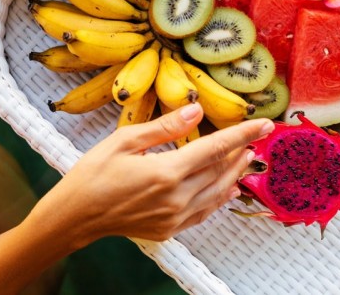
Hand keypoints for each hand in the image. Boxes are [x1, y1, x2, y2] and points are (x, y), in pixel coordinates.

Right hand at [27, 104, 273, 246]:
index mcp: (166, 172)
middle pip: (220, 171)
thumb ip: (165, 127)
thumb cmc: (92, 173)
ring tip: (246, 158)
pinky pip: (204, 211)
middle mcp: (176, 198)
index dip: (241, 134)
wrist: (76, 215)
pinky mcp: (169, 228)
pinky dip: (219, 198)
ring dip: (234, 174)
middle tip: (256, 136)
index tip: (263, 123)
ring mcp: (174, 217)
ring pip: (217, 193)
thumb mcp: (124, 140)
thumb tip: (197, 110)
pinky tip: (227, 189)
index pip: (214, 149)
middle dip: (240, 152)